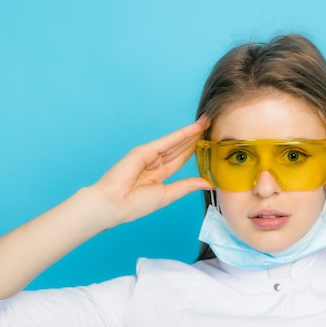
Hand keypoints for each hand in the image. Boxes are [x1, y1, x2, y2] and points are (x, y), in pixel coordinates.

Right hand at [92, 115, 212, 224]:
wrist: (115, 204)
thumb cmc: (135, 204)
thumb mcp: (168, 195)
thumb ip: (188, 186)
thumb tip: (208, 183)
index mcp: (158, 175)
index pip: (180, 159)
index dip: (194, 150)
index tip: (207, 142)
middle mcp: (154, 163)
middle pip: (179, 147)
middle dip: (195, 137)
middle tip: (210, 125)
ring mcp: (149, 155)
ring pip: (175, 142)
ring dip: (191, 132)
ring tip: (206, 122)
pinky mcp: (145, 150)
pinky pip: (168, 141)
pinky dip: (182, 134)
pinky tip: (195, 128)